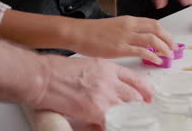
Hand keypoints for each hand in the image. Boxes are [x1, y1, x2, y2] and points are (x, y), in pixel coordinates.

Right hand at [34, 56, 153, 128]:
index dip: (145, 90)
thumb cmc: (58, 70)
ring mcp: (105, 95)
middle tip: (139, 114)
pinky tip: (107, 127)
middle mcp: (110, 81)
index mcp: (108, 68)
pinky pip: (113, 122)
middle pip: (135, 96)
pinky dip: (112, 127)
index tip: (148, 97)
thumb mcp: (87, 66)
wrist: (43, 76)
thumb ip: (102, 77)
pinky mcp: (96, 110)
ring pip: (127, 109)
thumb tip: (108, 91)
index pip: (135, 79)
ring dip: (127, 117)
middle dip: (139, 107)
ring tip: (127, 122)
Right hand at [65, 16, 175, 64]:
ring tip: (168, 55)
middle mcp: (130, 26)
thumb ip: (128, 31)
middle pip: (157, 29)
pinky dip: (152, 56)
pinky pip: (142, 51)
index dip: (165, 32)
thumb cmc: (93, 31)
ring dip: (163, 47)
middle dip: (169, 39)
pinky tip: (157, 61)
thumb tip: (140, 41)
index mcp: (129, 20)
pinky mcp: (120, 48)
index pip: (153, 23)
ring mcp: (125, 37)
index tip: (170, 40)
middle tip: (174, 48)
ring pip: (152, 39)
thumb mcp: (115, 27)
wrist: (78, 32)